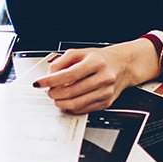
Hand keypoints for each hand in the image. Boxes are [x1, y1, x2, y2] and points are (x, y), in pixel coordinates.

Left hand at [33, 44, 147, 114]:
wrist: (123, 65)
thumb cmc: (100, 59)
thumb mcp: (80, 52)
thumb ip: (62, 61)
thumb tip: (49, 73)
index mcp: (95, 62)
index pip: (69, 74)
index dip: (51, 80)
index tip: (39, 83)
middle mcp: (103, 77)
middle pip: (72, 91)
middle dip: (54, 93)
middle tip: (47, 91)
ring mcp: (106, 91)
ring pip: (77, 103)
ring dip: (61, 102)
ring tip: (55, 97)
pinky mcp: (106, 102)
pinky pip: (84, 109)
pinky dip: (71, 107)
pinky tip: (66, 102)